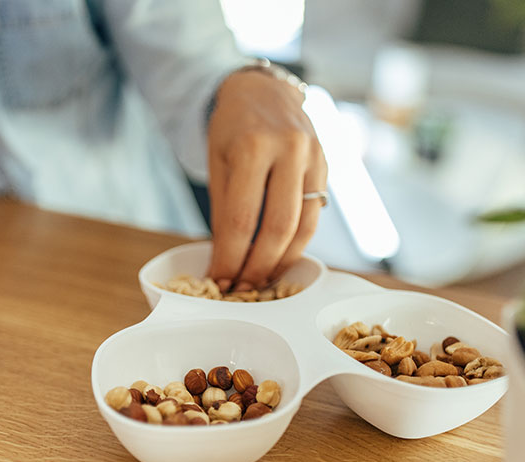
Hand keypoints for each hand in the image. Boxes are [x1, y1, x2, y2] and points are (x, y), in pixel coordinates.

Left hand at [206, 69, 326, 291]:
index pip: (242, 220)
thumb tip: (225, 260)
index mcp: (253, 146)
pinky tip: (280, 258)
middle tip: (241, 288)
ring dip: (281, 262)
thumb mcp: (217, 163)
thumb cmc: (231, 127)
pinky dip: (298, 243)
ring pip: (304, 227)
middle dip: (257, 267)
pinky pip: (316, 215)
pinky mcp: (327, 165)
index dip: (230, 257)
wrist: (263, 90)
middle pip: (278, 228)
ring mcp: (314, 157)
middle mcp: (290, 150)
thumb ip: (224, 209)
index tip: (219, 279)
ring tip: (260, 281)